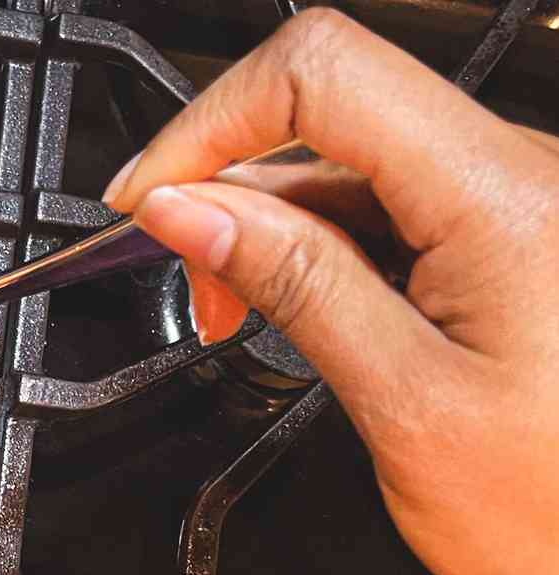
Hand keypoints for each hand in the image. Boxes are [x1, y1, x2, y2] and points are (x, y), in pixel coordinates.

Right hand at [103, 9, 558, 574]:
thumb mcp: (405, 405)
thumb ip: (296, 286)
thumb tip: (191, 211)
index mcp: (507, 200)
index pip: (321, 76)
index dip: (208, 125)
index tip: (147, 201)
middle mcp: (527, 179)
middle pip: (332, 114)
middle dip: (229, 186)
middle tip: (190, 286)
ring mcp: (521, 206)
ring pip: (354, 164)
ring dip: (272, 225)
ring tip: (240, 316)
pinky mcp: (512, 240)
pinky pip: (392, 208)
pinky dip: (322, 250)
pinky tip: (299, 311)